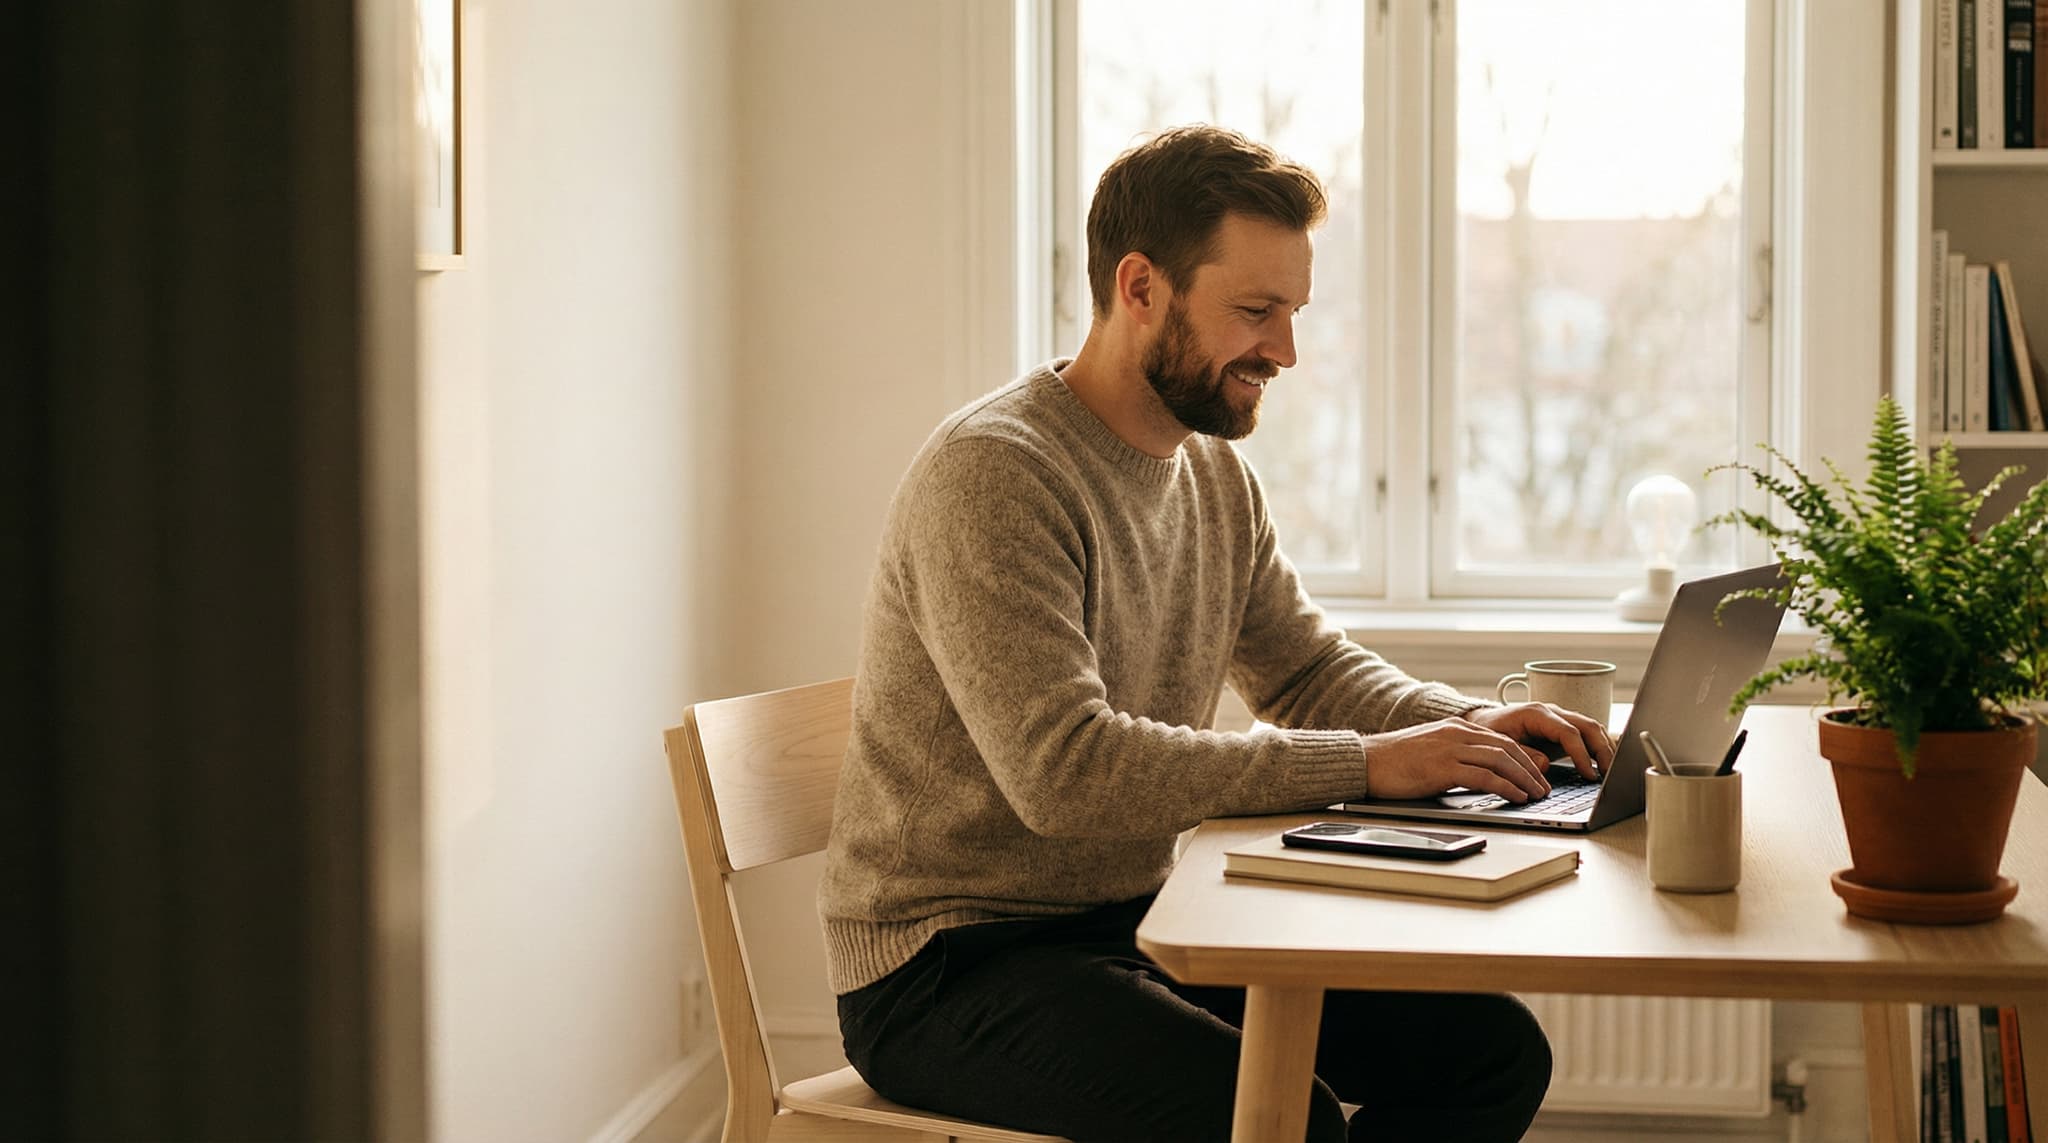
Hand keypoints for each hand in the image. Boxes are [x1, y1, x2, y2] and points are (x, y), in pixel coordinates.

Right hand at [1359, 717, 1553, 802]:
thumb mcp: (1431, 752)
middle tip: (1543, 788)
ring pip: (1501, 759)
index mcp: (1455, 728)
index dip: (1524, 758)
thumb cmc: (1393, 762)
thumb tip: (1481, 776)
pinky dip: (1506, 787)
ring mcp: (1450, 748)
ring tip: (1536, 795)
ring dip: (1524, 779)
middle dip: (1531, 769)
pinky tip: (1516, 797)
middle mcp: (1457, 733)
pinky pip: (1484, 776)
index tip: (1536, 775)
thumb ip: (1457, 758)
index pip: (1501, 740)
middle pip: (1507, 747)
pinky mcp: (1443, 767)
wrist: (1365, 761)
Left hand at [1465, 702, 1614, 781]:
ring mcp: (1559, 719)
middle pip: (1588, 726)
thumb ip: (1522, 754)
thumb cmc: (1488, 732)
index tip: (1589, 774)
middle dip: (1603, 750)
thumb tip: (1545, 765)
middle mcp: (1552, 712)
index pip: (1568, 732)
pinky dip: (1599, 747)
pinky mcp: (1562, 729)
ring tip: (1612, 772)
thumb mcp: (1499, 744)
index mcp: (1536, 713)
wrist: (1483, 723)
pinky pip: (1587, 735)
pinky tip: (1605, 764)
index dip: (1581, 754)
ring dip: (1605, 748)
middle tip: (1610, 775)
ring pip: (1592, 728)